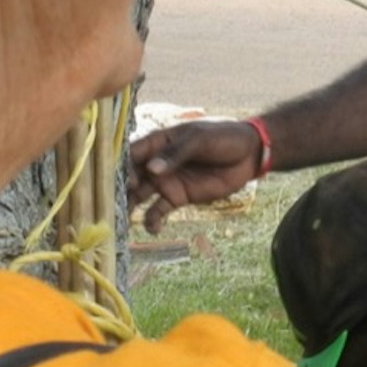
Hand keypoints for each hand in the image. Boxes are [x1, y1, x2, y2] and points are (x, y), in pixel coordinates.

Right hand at [126, 118, 266, 214]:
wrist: (249, 154)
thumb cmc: (224, 137)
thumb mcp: (200, 140)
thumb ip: (176, 153)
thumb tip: (153, 169)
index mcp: (158, 142)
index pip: (132, 153)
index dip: (123, 166)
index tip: (127, 180)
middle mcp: (156, 163)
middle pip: (130, 177)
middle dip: (121, 191)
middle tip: (116, 205)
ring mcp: (166, 181)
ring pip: (139, 196)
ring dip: (130, 208)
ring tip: (124, 222)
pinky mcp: (178, 198)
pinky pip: (158, 211)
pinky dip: (152, 221)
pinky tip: (153, 229)